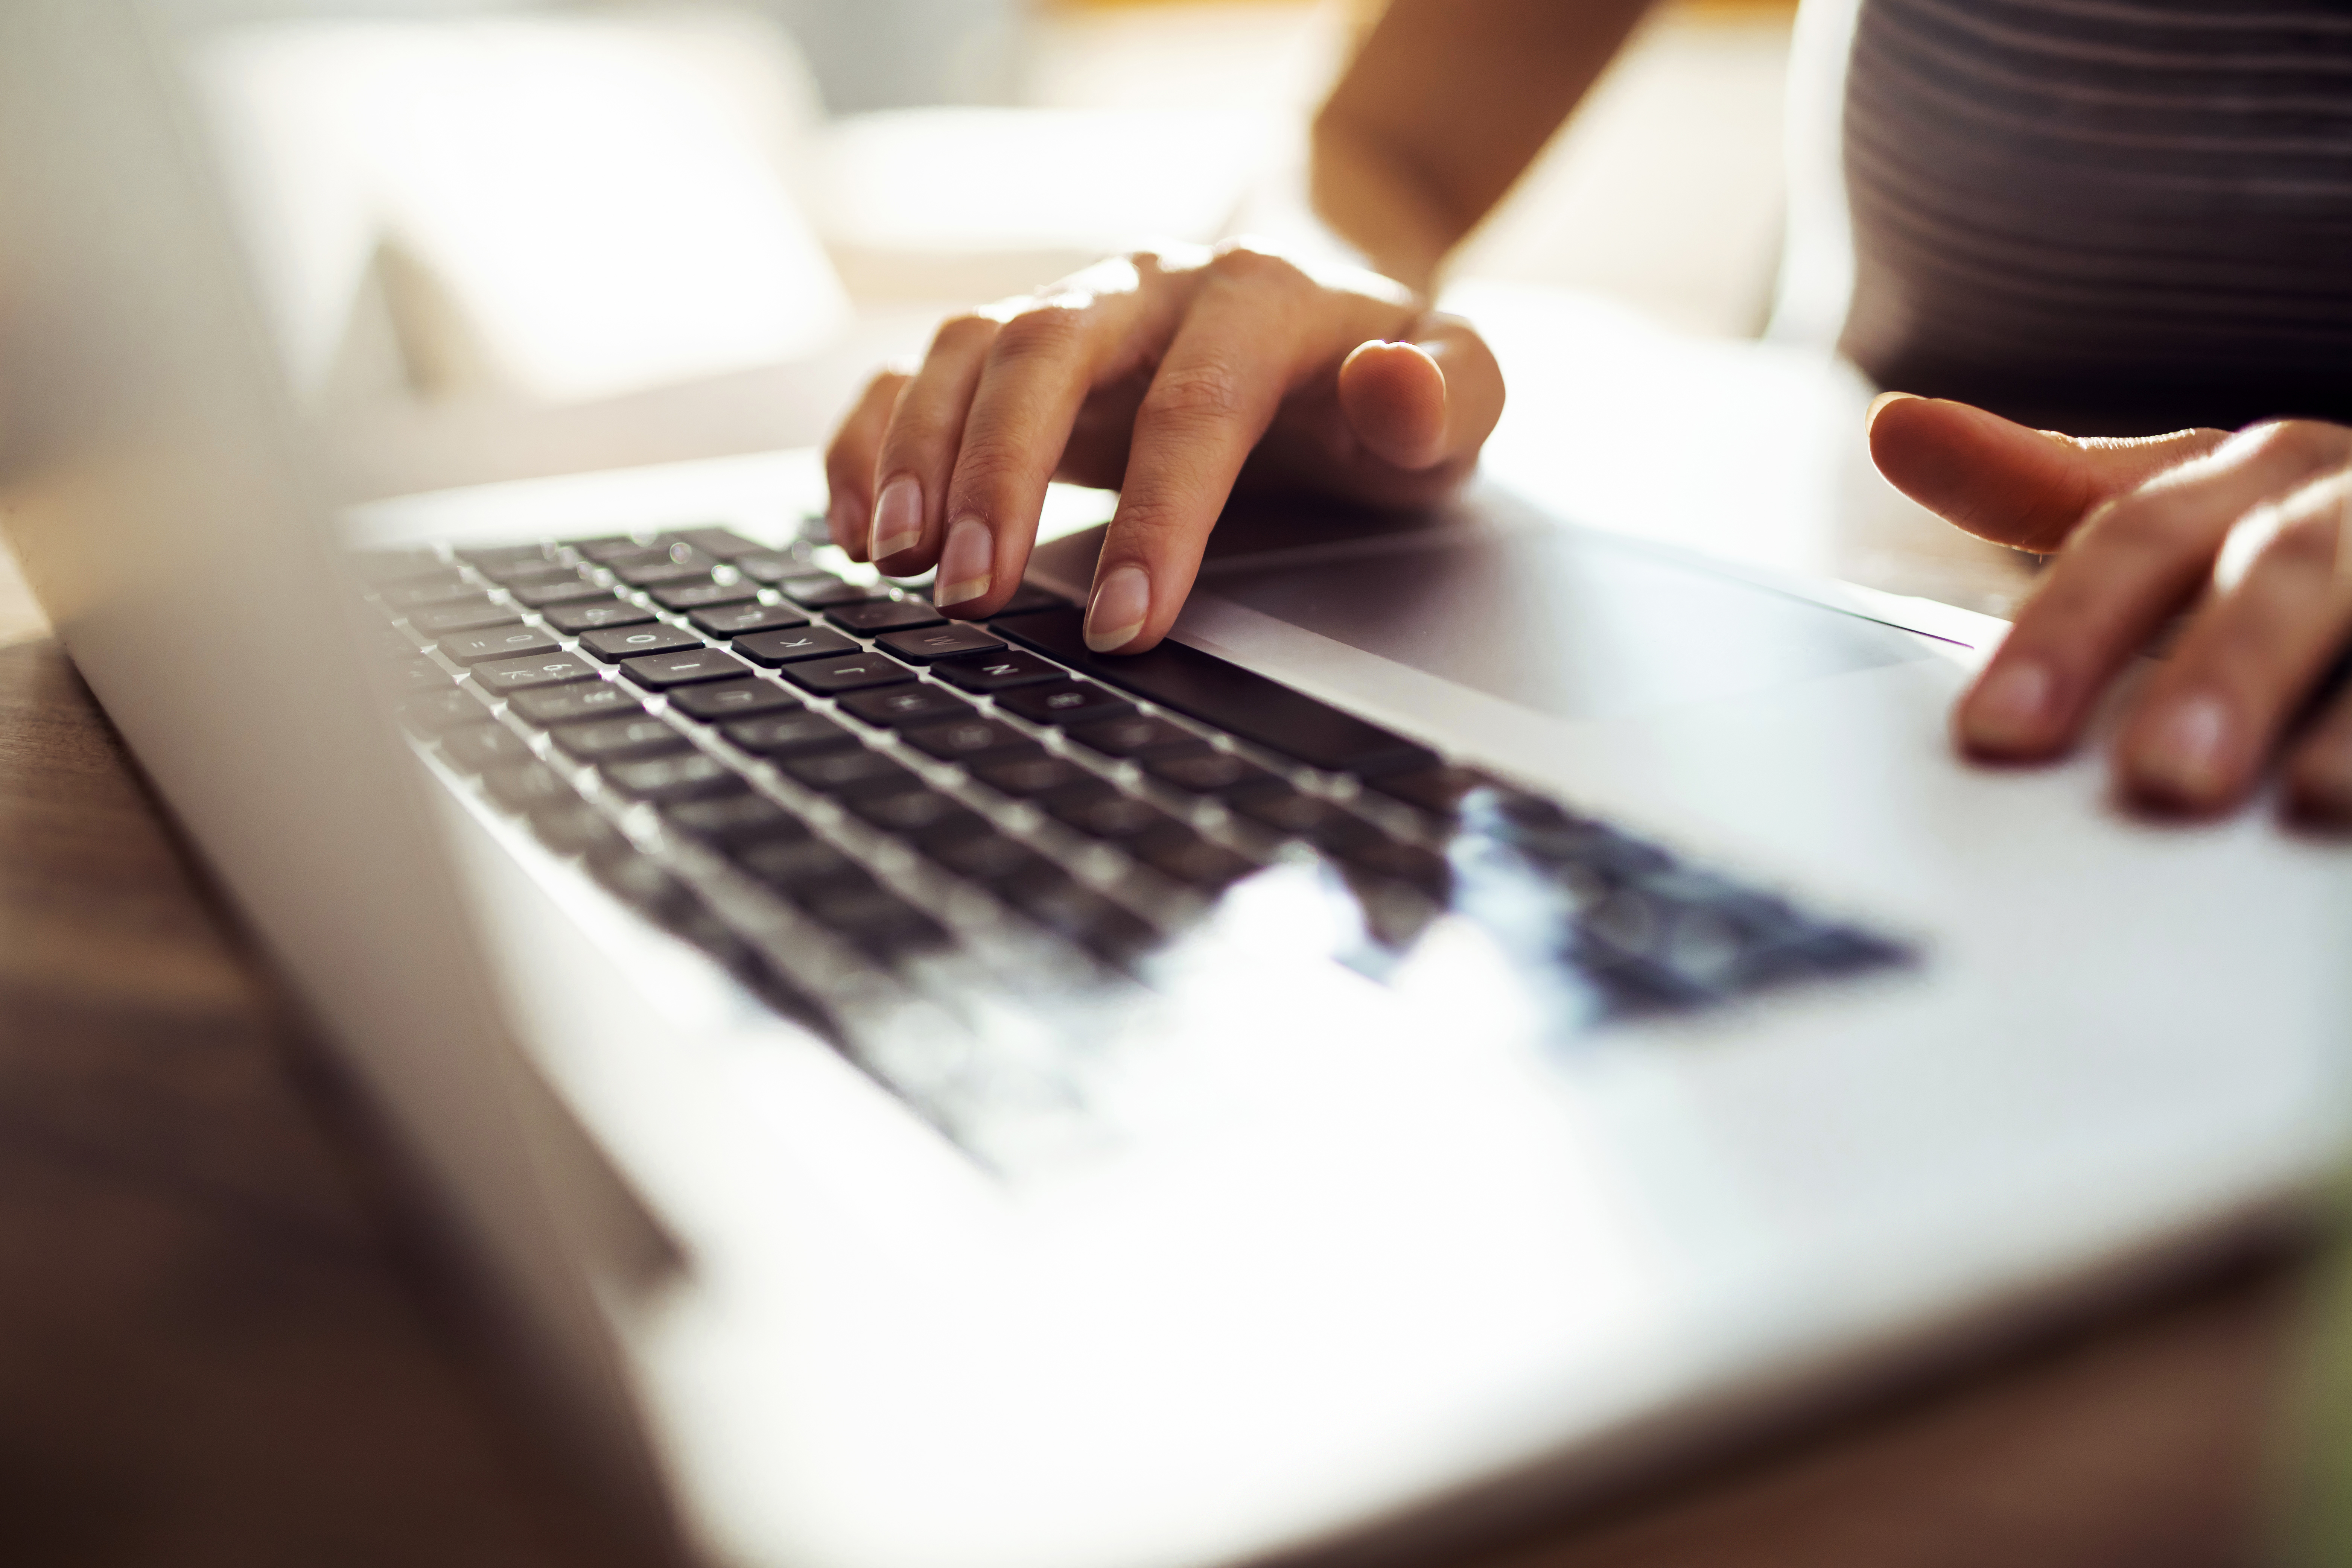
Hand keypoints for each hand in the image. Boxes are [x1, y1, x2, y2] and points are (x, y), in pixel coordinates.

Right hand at [823, 242, 1504, 652]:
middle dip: (999, 474)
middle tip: (974, 596)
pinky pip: (915, 370)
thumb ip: (1453, 392)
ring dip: (919, 453)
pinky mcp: (1017, 350)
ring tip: (897, 562)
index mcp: (1261, 296)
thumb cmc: (1384, 380)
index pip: (1197, 405)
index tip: (1130, 624)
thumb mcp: (1460, 390)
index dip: (1159, 517)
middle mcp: (1150, 286)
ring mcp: (1072, 308)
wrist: (1327, 308)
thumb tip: (1395, 387)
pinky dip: (870, 439)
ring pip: (967, 348)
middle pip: (1047, 350)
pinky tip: (857, 526)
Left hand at [1868, 394, 2351, 822]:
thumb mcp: (2193, 501)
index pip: (2138, 538)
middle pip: (2278, 575)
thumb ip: (2047, 483)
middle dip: (2226, 669)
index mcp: (2262, 473)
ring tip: (2310, 800)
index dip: (2067, 631)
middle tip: (2161, 779)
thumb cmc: (2319, 530)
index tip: (1995, 734)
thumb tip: (1896, 428)